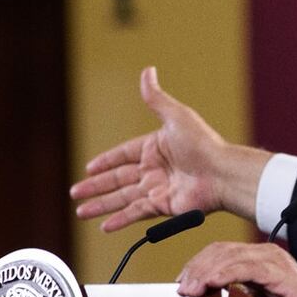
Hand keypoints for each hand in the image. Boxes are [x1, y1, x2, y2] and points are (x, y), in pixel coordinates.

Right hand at [70, 67, 269, 230]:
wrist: (222, 173)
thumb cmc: (204, 143)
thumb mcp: (176, 116)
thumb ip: (156, 98)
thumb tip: (147, 71)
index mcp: (155, 148)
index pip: (123, 155)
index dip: (105, 161)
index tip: (89, 168)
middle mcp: (155, 169)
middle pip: (118, 179)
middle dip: (96, 186)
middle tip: (75, 192)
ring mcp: (158, 188)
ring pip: (122, 198)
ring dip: (101, 205)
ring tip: (81, 212)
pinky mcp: (163, 206)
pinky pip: (136, 213)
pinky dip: (120, 220)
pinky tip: (104, 226)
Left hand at [176, 242, 296, 296]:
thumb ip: (235, 295)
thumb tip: (202, 296)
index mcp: (258, 259)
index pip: (219, 252)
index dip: (196, 264)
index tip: (181, 284)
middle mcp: (265, 254)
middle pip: (220, 251)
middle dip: (196, 268)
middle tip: (182, 289)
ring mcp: (274, 261)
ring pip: (230, 257)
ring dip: (205, 272)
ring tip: (191, 289)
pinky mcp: (281, 274)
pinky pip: (247, 268)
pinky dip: (226, 274)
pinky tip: (212, 284)